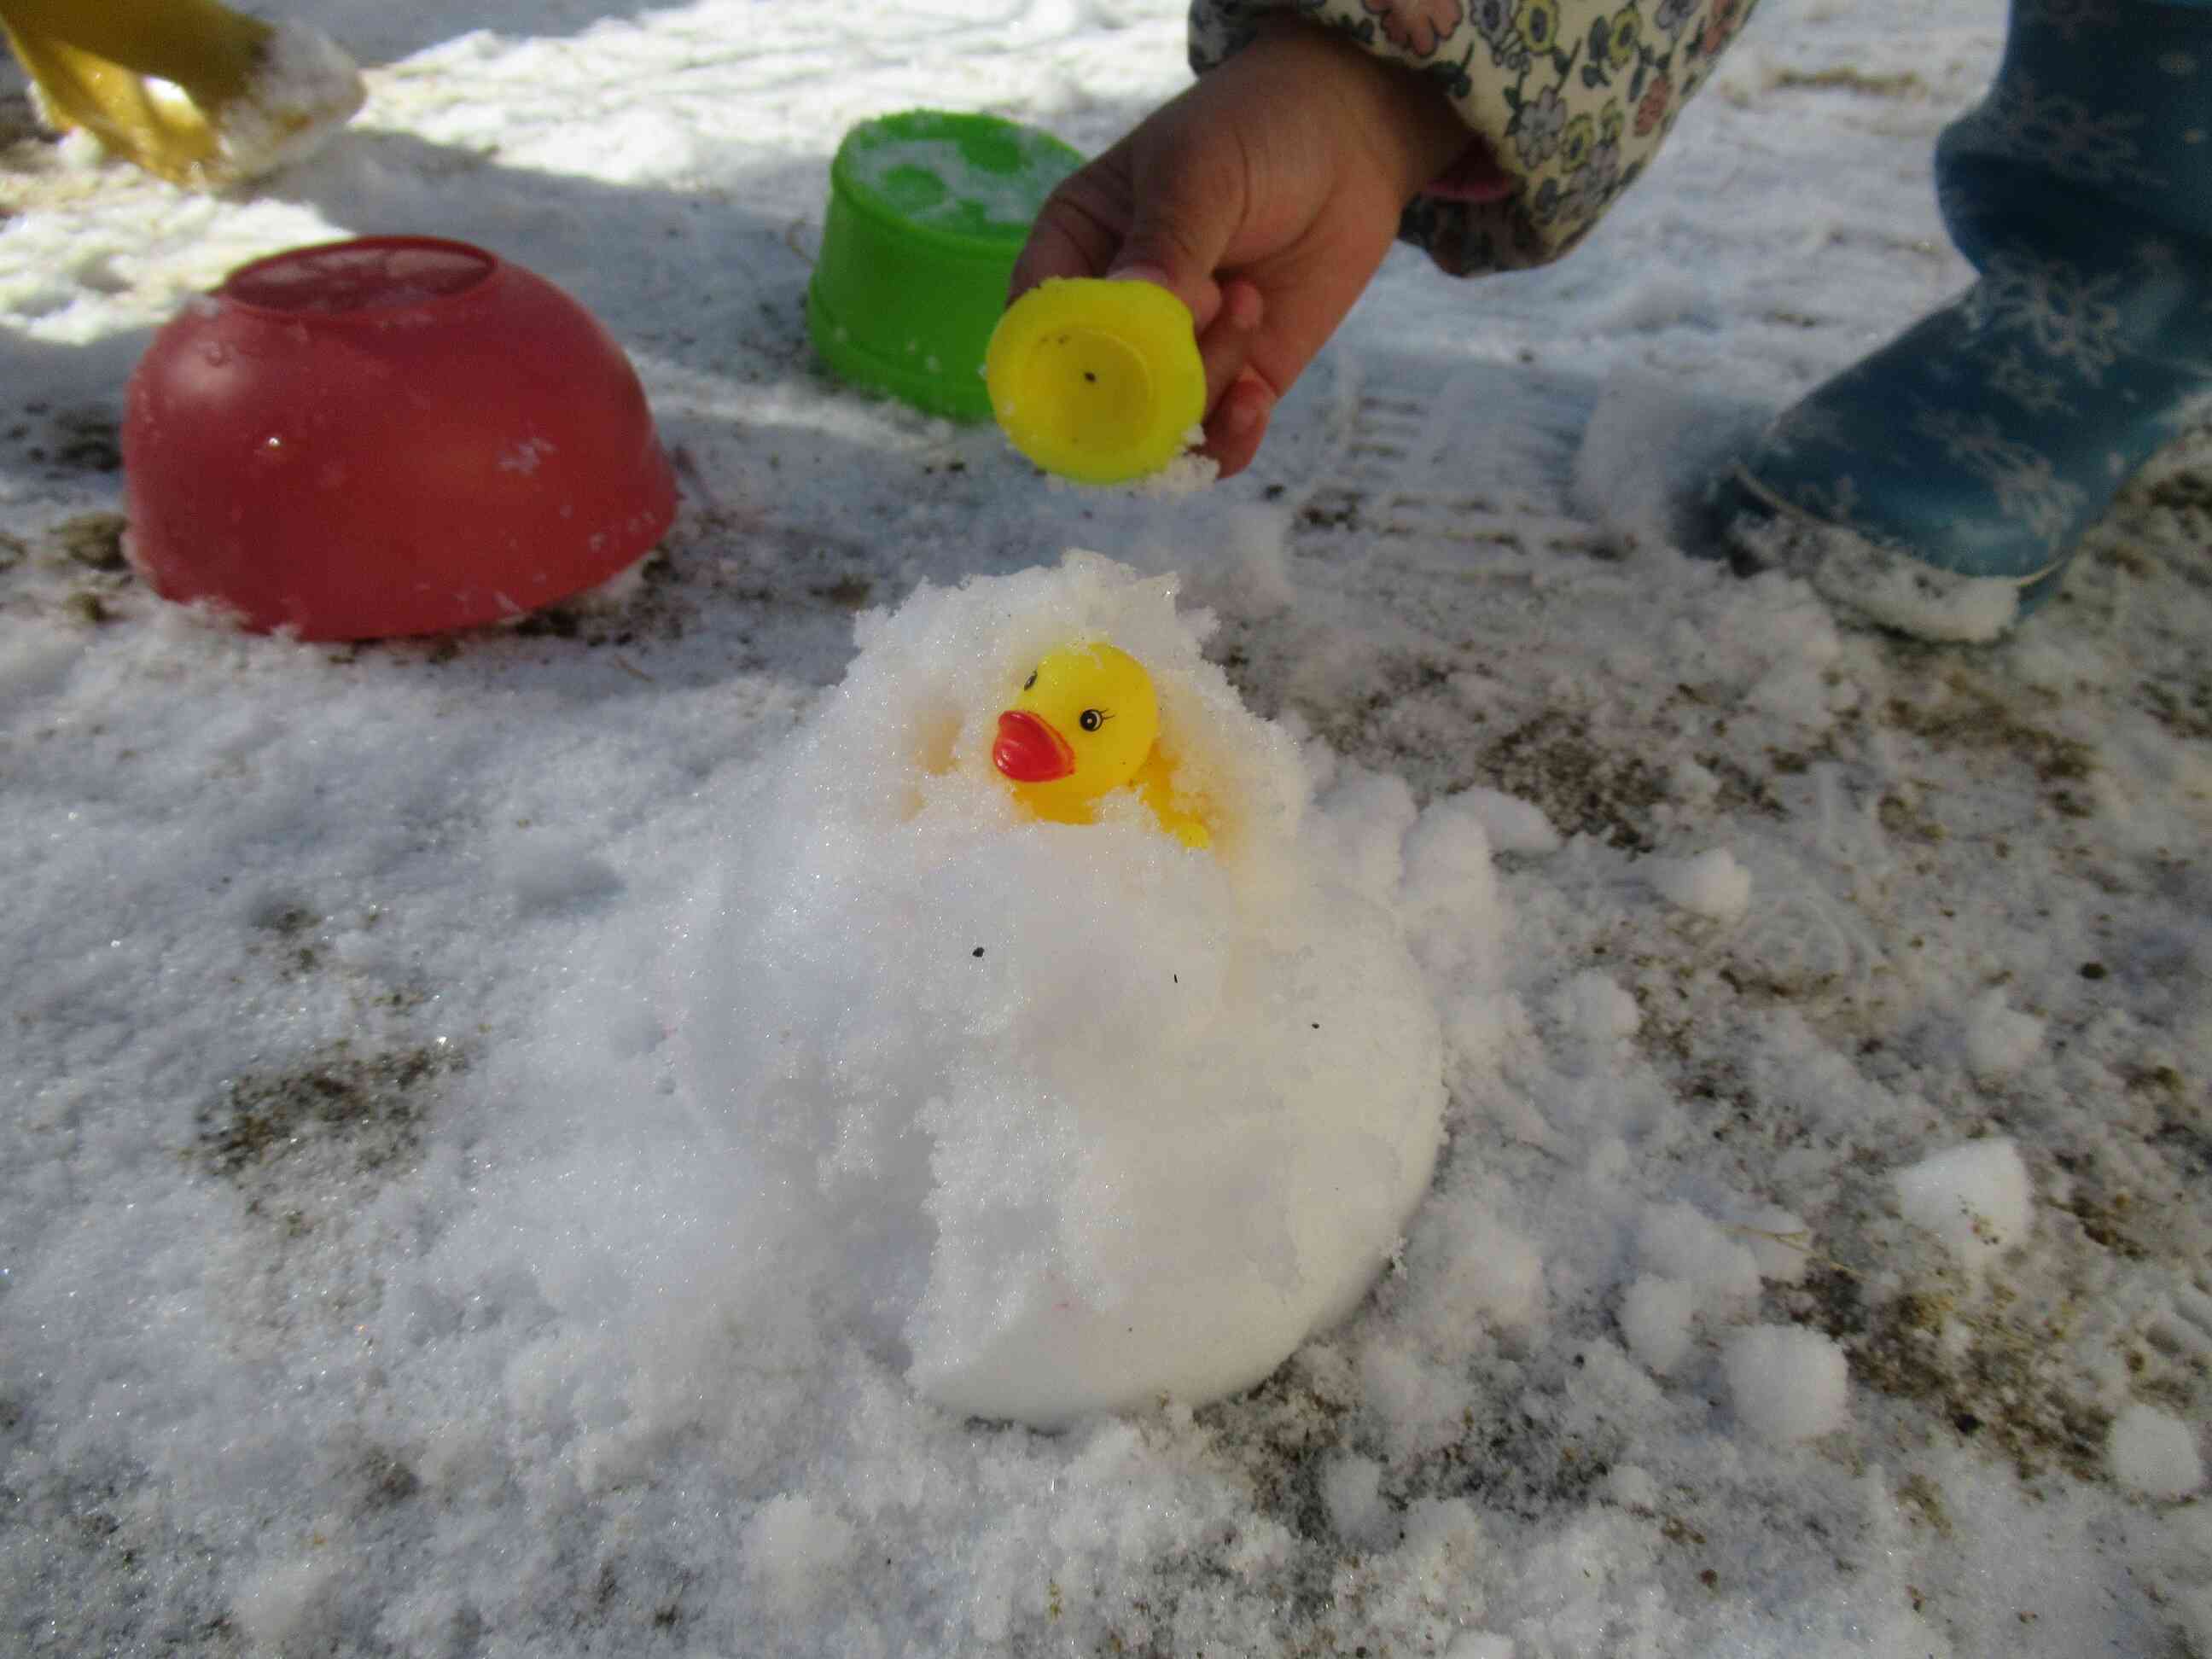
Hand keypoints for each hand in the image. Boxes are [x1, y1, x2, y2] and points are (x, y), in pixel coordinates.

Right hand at [1010, 18, 1468, 476]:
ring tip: (1251, 300)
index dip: (1049, 365)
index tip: (1097, 368)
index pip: (1034, 328)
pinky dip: (1229, 441)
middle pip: (1092, 397)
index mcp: (1074, 251)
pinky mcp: (1235, 380)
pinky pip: (1213, 445)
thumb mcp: (1200, 169)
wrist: (1351, 138)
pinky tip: (1256, 399)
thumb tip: (1138, 309)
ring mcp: (1175, 355)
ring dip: (1205, 388)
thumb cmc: (1255, 130)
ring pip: (1158, 425)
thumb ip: (1167, 244)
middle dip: (1142, 388)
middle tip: (1201, 322)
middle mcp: (1114, 316)